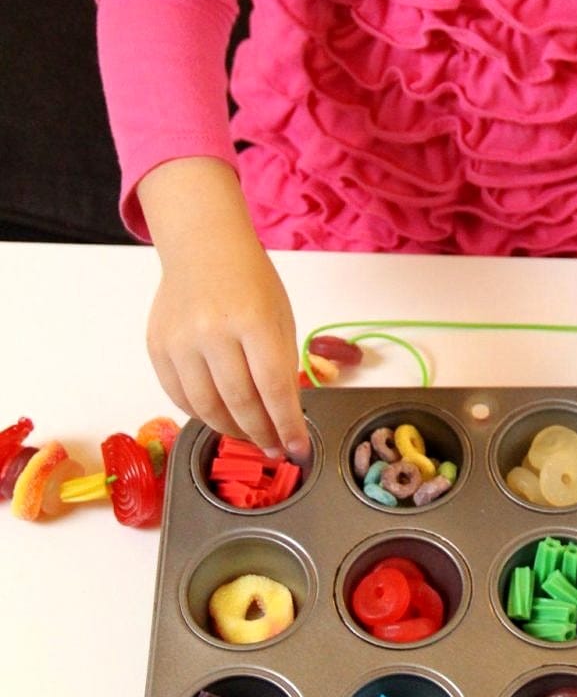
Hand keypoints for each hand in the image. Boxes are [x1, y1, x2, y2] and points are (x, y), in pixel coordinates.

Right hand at [138, 159, 309, 459]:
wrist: (202, 247)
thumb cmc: (250, 280)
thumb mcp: (280, 316)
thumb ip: (281, 364)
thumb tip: (284, 416)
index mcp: (253, 321)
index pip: (274, 388)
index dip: (288, 426)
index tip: (299, 448)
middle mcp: (213, 333)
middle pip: (240, 403)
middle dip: (262, 434)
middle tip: (276, 448)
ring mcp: (180, 342)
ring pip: (207, 408)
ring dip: (232, 430)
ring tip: (250, 436)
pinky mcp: (157, 349)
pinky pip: (180, 397)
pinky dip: (203, 414)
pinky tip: (221, 417)